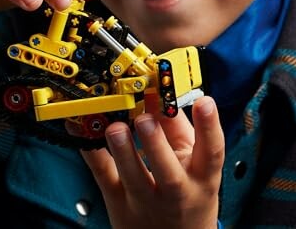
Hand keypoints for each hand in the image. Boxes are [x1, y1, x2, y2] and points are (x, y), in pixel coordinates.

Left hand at [81, 96, 223, 228]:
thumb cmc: (186, 195)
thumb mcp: (193, 162)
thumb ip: (178, 128)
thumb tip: (160, 94)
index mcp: (201, 177)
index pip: (212, 152)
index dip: (209, 127)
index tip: (204, 103)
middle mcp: (176, 192)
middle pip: (168, 171)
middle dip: (156, 143)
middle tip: (145, 118)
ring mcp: (144, 199)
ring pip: (133, 177)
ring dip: (122, 151)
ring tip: (115, 128)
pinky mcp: (117, 201)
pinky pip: (102, 174)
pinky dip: (91, 152)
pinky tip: (82, 131)